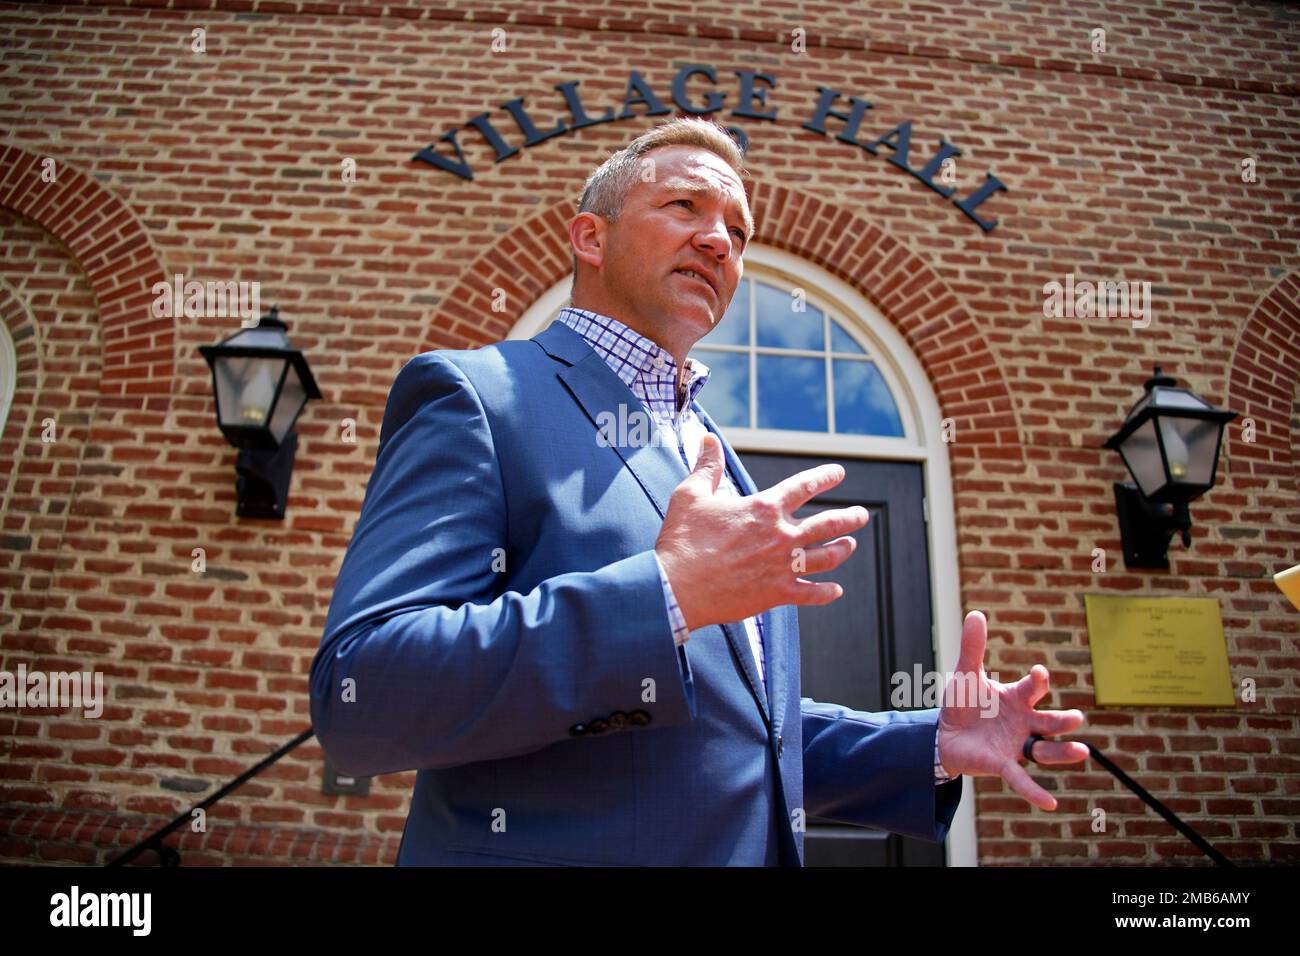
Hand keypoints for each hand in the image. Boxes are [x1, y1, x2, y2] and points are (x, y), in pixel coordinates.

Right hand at [655, 433, 867, 631]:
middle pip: (828, 523)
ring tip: (850, 545)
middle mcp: (781, 535)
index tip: (839, 472)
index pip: (804, 486)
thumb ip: (706, 467)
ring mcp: (783, 566)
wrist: (678, 587)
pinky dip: (826, 593)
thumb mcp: (691, 495)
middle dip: (849, 517)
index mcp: (765, 508)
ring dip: (842, 549)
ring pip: (826, 557)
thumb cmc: (683, 540)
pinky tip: (836, 591)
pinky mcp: (777, 594)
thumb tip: (708, 439)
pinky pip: (811, 594)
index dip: (824, 477)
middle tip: (861, 515)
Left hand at [936, 610, 1087, 810]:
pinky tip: (1051, 804)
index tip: (1038, 673)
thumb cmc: (962, 703)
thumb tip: (976, 613)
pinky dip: (1034, 791)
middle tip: (1077, 719)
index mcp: (1016, 698)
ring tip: (1082, 752)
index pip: (1033, 688)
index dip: (1037, 680)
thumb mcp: (966, 675)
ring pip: (1045, 751)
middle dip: (1063, 721)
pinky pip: (1022, 779)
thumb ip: (972, 647)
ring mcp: (1016, 745)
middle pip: (1050, 722)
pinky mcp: (1002, 764)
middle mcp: (1023, 722)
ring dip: (1063, 753)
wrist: (942, 733)